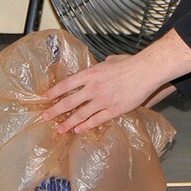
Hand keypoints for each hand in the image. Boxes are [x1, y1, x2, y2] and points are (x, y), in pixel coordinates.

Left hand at [40, 53, 163, 133]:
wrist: (145, 71)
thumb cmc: (130, 63)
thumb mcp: (112, 60)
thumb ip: (104, 64)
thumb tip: (104, 63)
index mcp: (90, 74)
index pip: (66, 84)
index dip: (53, 92)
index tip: (45, 97)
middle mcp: (93, 88)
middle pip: (69, 102)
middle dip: (55, 111)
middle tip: (45, 117)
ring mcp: (102, 101)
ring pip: (80, 115)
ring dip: (68, 123)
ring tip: (60, 129)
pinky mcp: (113, 110)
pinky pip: (96, 120)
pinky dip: (86, 126)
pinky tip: (79, 130)